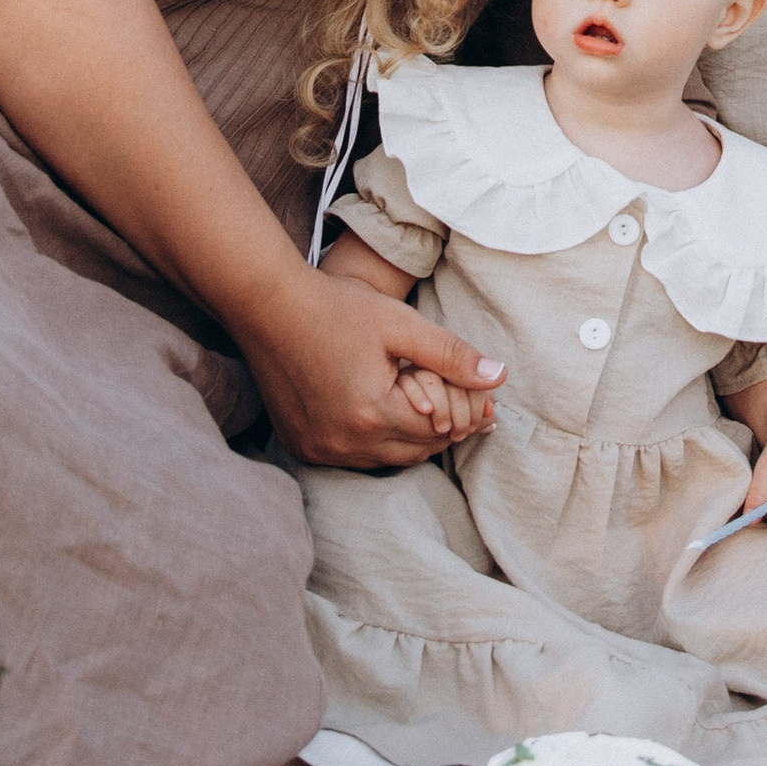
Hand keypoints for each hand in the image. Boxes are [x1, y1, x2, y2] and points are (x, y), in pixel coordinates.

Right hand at [235, 267, 504, 469]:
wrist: (268, 306)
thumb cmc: (336, 307)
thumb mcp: (401, 324)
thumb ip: (452, 355)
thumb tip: (498, 377)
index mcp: (373, 413)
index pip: (440, 430)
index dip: (466, 413)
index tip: (482, 399)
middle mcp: (345, 442)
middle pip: (416, 451)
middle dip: (443, 429)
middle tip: (460, 404)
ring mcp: (319, 448)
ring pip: (387, 459)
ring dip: (410, 439)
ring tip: (426, 407)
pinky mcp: (303, 446)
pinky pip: (355, 457)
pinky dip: (376, 443)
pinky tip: (385, 416)